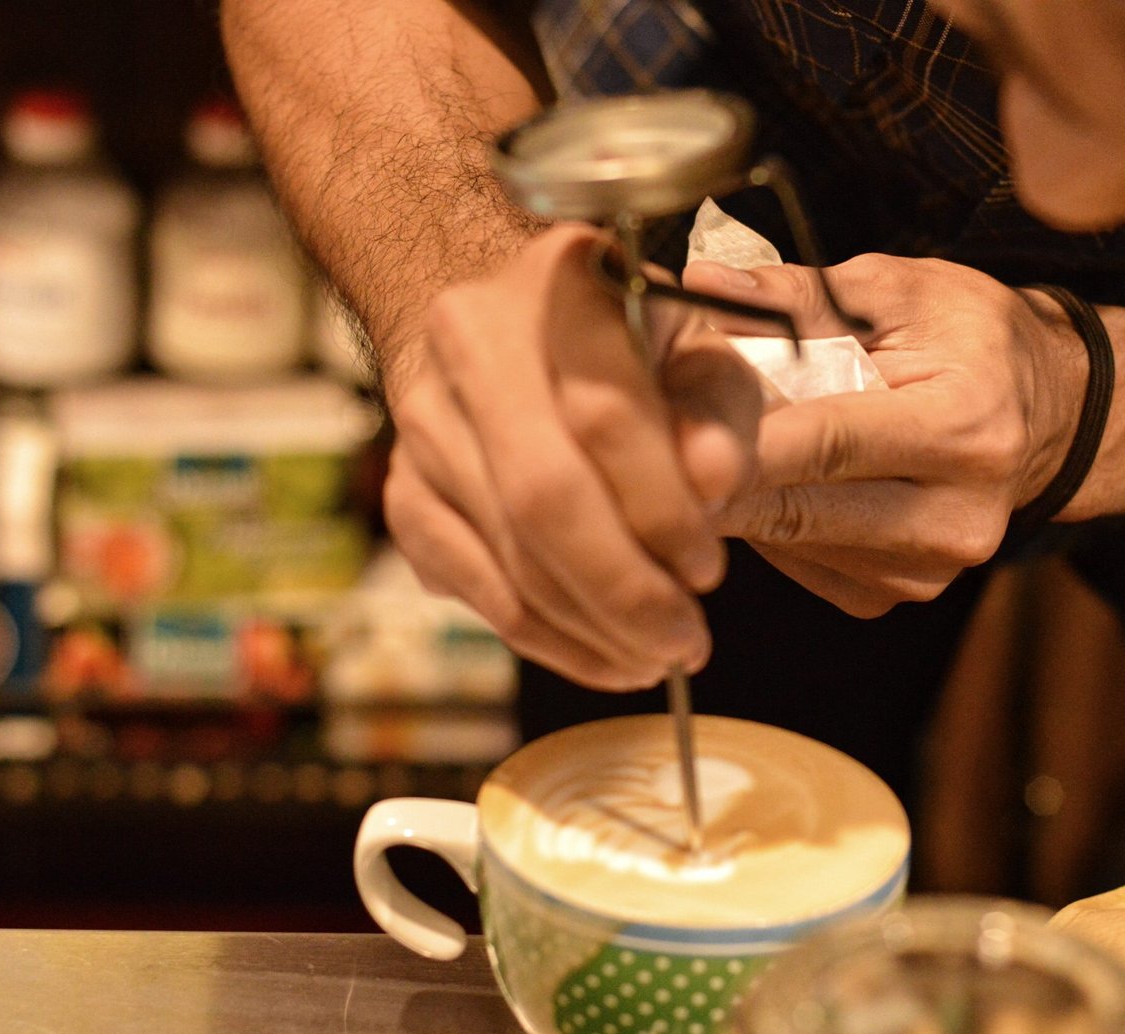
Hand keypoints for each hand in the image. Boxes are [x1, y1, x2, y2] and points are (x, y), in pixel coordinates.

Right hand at [383, 225, 760, 689]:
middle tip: (686, 644)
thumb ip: (721, 410)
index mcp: (560, 285)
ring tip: (658, 657)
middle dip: (623, 589)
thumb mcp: (698, 353)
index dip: (661, 507)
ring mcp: (423, 423)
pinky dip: (546, 639)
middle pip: (541, 493)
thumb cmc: (628, 350)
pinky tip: (604, 657)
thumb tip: (718, 484)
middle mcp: (470, 341)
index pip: (604, 413)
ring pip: (508, 553)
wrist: (510, 333)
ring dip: (591, 628)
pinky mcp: (404, 494)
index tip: (708, 570)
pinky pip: (475, 588)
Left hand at [683, 254, 1088, 616]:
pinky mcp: (892, 595)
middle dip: (707, 469)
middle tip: (640, 431)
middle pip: (793, 504)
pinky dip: (761, 516)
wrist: (1045, 416)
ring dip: (729, 492)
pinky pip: (794, 560)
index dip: (734, 437)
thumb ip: (797, 294)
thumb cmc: (969, 338)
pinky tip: (759, 473)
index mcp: (967, 428)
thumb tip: (698, 284)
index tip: (656, 425)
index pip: (826, 440)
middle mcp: (954, 516)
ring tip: (700, 438)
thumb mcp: (899, 290)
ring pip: (782, 538)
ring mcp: (924, 571)